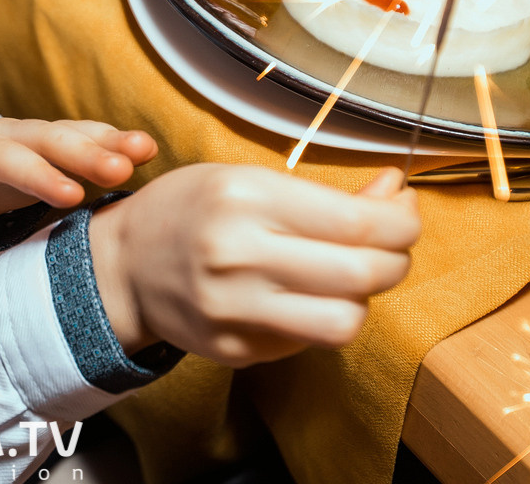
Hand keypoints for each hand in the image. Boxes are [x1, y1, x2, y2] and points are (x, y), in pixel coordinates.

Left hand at [0, 117, 156, 273]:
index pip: (4, 159)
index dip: (37, 174)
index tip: (70, 195)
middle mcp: (3, 135)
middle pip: (46, 139)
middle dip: (83, 152)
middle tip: (120, 169)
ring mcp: (29, 136)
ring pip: (71, 132)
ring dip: (107, 141)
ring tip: (144, 150)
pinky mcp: (49, 145)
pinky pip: (82, 137)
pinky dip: (112, 141)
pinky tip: (143, 149)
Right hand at [89, 164, 419, 367]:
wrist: (124, 264)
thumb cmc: (189, 210)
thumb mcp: (248, 179)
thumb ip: (324, 194)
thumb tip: (396, 192)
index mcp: (245, 198)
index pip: (358, 223)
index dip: (401, 222)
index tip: (405, 214)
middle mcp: (239, 256)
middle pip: (363, 273)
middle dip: (397, 259)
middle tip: (393, 246)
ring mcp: (234, 310)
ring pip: (344, 321)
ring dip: (364, 299)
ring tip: (352, 277)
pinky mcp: (234, 349)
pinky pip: (307, 341)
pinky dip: (320, 316)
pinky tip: (305, 295)